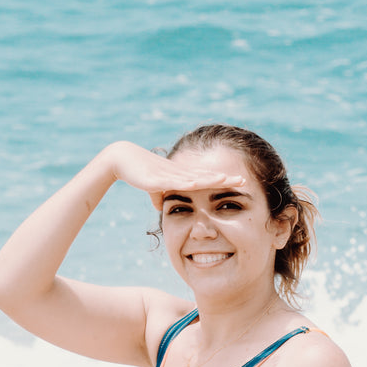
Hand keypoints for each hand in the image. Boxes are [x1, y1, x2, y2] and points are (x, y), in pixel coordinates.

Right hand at [106, 141, 243, 208]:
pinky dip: (187, 182)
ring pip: (195, 177)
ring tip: (228, 179)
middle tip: (244, 180)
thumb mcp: (153, 189)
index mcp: (181, 176)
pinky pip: (175, 181)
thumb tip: (162, 207)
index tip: (239, 183)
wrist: (123, 158)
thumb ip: (160, 196)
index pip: (207, 179)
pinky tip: (198, 183)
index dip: (223, 181)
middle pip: (207, 176)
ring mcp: (170, 174)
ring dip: (211, 178)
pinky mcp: (158, 178)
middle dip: (225, 178)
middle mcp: (180, 174)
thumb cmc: (139, 172)